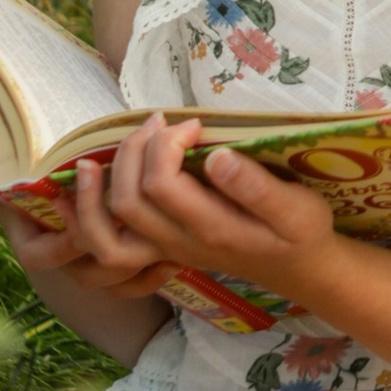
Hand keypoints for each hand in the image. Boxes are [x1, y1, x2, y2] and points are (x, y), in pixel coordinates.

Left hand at [76, 115, 343, 308]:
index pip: (162, 185)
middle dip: (134, 151)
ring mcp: (166, 249)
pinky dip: (90, 211)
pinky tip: (94, 179)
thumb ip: (257, 187)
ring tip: (115, 147)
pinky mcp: (160, 246)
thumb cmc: (300, 232)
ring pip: (108, 228)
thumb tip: (216, 155)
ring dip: (101, 183)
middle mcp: (180, 244)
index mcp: (213, 231)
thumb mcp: (298, 210)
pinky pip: (107, 241)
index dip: (167, 145)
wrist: (298, 268)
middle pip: (128, 201)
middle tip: (160, 121)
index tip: (195, 124)